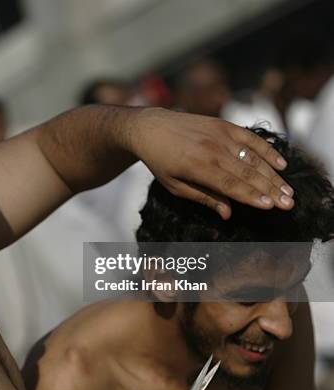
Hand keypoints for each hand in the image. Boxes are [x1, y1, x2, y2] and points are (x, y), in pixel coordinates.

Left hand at [129, 108, 293, 218]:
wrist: (151, 128)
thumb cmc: (160, 161)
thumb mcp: (174, 185)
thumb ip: (203, 197)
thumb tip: (228, 213)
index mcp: (197, 167)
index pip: (231, 185)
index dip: (252, 196)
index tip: (271, 206)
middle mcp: (212, 149)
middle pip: (248, 173)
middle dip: (270, 190)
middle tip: (289, 204)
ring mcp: (219, 135)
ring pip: (253, 158)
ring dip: (273, 175)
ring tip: (288, 190)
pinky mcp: (223, 125)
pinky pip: (250, 139)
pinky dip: (267, 151)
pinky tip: (281, 164)